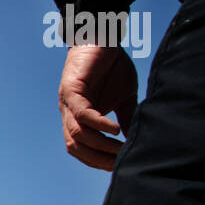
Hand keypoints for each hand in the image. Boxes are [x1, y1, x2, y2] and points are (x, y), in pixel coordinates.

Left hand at [59, 43, 137, 170]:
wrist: (102, 37)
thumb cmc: (112, 67)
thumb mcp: (124, 99)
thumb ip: (128, 120)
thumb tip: (137, 142)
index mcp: (80, 120)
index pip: (83, 150)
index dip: (99, 161)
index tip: (120, 168)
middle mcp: (70, 114)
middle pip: (76, 148)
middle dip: (99, 159)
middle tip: (120, 164)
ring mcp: (68, 103)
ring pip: (77, 135)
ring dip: (100, 146)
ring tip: (120, 149)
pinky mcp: (71, 89)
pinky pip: (82, 113)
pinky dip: (98, 124)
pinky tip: (115, 130)